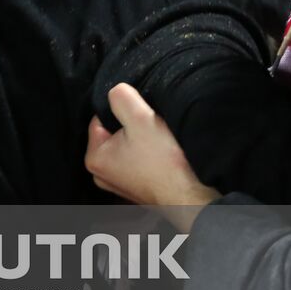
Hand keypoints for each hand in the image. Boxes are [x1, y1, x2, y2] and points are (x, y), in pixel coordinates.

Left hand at [85, 83, 218, 231]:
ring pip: (130, 146)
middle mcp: (103, 175)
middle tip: (152, 129)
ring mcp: (123, 184)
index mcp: (94, 159)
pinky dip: (152, 155)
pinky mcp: (141, 188)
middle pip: (115, 133)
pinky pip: (142, 161)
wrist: (195, 198)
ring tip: (161, 144)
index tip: (140, 115)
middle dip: (133, 126)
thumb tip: (116, 91)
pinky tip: (165, 156)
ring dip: (144, 140)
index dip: (122, 110)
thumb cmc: (166, 162)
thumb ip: (122, 97)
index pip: (100, 118)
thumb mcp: (140, 118)